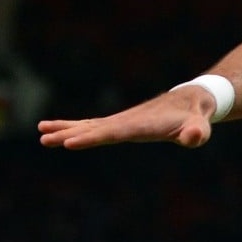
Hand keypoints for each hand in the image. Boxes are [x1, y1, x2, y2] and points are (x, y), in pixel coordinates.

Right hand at [38, 86, 216, 149]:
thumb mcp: (200, 126)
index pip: (114, 132)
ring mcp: (122, 121)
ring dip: (66, 128)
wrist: (193, 99)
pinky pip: (93, 125)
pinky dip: (74, 127)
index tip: (70, 141)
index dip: (93, 137)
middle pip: (95, 128)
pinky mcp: (121, 123)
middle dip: (70, 133)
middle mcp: (127, 120)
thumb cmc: (195, 117)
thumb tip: (194, 138)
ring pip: (90, 125)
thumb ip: (197, 133)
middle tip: (45, 138)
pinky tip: (56, 131)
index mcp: (141, 124)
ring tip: (41, 132)